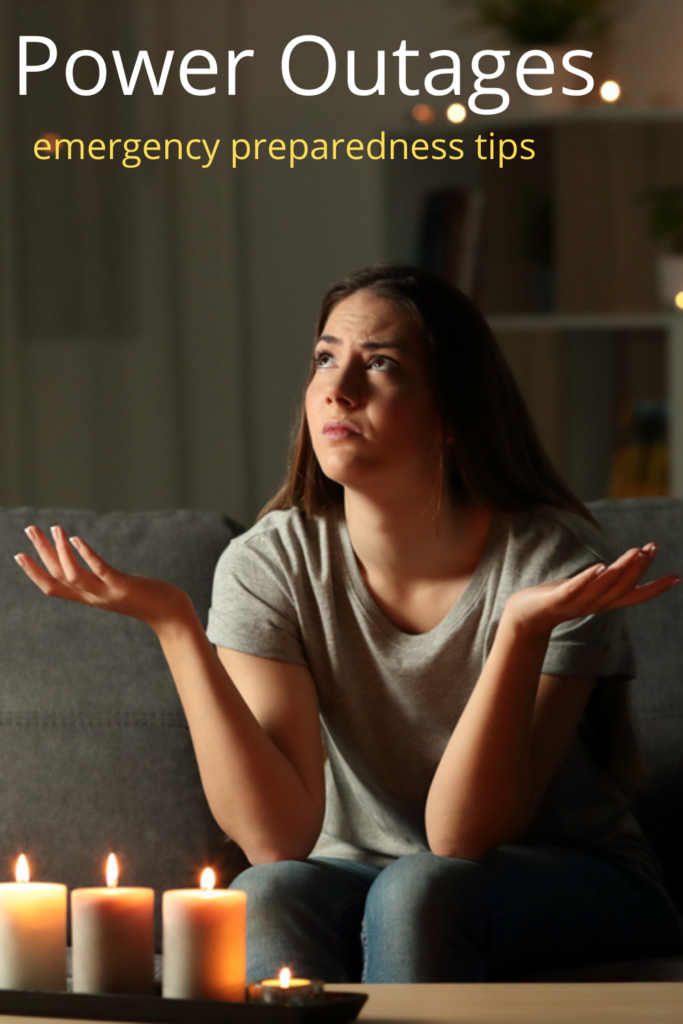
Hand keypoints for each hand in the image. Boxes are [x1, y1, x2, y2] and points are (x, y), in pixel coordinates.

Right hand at [15, 525, 189, 630]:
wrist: (170, 615)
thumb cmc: (146, 599)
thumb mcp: (116, 590)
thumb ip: (101, 581)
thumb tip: (90, 565)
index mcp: (89, 597)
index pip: (52, 587)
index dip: (33, 573)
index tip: (18, 554)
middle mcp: (93, 597)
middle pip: (58, 576)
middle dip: (41, 552)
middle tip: (29, 528)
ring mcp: (107, 593)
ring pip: (73, 574)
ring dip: (61, 551)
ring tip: (54, 528)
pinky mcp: (123, 586)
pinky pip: (100, 570)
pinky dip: (86, 555)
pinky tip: (76, 539)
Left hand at [504, 543, 680, 636]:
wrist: (524, 617)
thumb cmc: (557, 600)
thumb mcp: (586, 590)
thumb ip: (605, 582)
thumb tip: (619, 569)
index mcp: (602, 602)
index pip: (633, 597)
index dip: (654, 588)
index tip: (676, 578)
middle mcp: (594, 604)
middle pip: (622, 587)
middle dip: (638, 568)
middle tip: (651, 548)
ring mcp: (575, 603)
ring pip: (603, 587)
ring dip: (620, 570)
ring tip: (634, 552)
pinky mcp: (557, 599)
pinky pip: (575, 589)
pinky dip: (588, 579)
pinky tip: (599, 567)